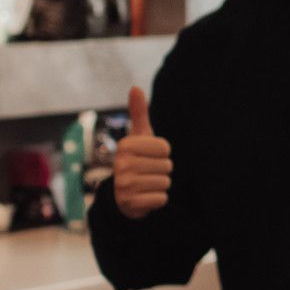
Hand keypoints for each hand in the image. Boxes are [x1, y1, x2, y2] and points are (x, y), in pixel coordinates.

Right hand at [113, 85, 172, 218]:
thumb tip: (135, 87)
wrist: (123, 196)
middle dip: (162, 170)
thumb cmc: (137, 160)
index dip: (163, 154)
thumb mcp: (139, 137)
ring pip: (165, 182)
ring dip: (161, 185)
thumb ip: (139, 114)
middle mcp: (122, 163)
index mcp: (126, 145)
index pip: (165, 148)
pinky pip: (161, 199)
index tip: (150, 157)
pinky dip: (158, 199)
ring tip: (147, 183)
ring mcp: (124, 184)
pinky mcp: (130, 203)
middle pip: (167, 166)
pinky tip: (146, 196)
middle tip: (148, 172)